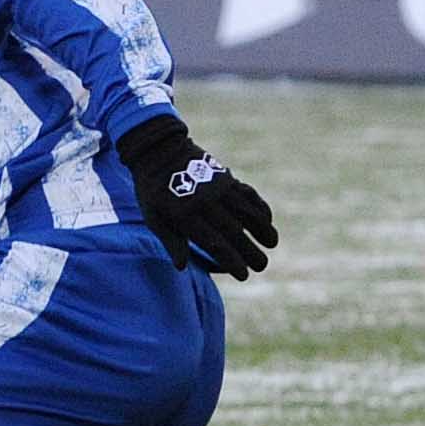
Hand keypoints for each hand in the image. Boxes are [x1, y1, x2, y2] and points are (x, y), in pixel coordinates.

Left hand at [116, 115, 276, 279]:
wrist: (157, 150)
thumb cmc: (151, 190)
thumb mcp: (152, 216)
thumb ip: (170, 240)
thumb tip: (181, 267)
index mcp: (184, 215)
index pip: (213, 243)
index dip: (231, 260)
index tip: (243, 275)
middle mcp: (204, 202)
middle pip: (233, 230)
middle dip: (250, 250)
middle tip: (263, 266)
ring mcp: (217, 188)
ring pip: (246, 211)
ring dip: (262, 228)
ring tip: (273, 244)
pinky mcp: (225, 178)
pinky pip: (247, 194)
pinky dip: (259, 206)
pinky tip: (267, 219)